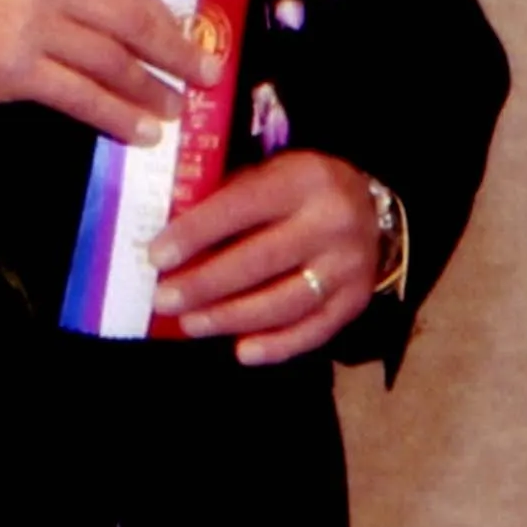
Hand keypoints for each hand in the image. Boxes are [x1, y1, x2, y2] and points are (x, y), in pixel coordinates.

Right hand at [0, 0, 195, 135]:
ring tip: (175, 110)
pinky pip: (83, 96)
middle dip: (174, 52)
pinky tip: (140, 131)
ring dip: (151, 90)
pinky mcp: (16, 68)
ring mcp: (31, 24)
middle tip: (204, 76)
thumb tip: (126, 16)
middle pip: (131, 20)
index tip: (188, 36)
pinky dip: (119, 115)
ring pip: (112, 61)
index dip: (164, 14)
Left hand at [157, 148, 383, 363]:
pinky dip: (277, 346)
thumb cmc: (298, 191)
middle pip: (260, 261)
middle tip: (164, 300)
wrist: (369, 209)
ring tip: (191, 324)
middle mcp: (332, 222)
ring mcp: (348, 265)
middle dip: (205, 285)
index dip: (196, 233)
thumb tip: (171, 243)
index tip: (157, 257)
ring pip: (285, 302)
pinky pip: (314, 331)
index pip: (241, 207)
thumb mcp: (268, 174)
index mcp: (304, 179)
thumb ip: (225, 199)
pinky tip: (242, 352)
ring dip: (232, 318)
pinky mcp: (356, 300)